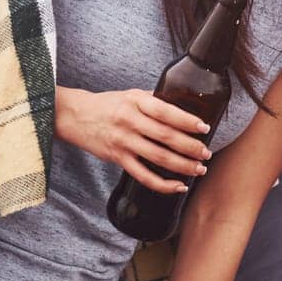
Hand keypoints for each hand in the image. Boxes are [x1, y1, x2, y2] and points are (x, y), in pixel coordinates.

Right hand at [54, 87, 210, 193]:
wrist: (74, 116)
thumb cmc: (108, 104)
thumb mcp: (131, 95)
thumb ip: (154, 101)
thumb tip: (183, 106)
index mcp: (136, 101)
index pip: (165, 112)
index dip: (186, 121)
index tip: (203, 128)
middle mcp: (129, 121)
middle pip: (165, 137)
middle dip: (190, 147)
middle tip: (206, 153)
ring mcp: (123, 141)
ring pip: (157, 157)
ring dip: (181, 166)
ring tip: (199, 169)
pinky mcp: (117, 158)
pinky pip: (142, 175)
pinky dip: (162, 183)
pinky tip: (178, 186)